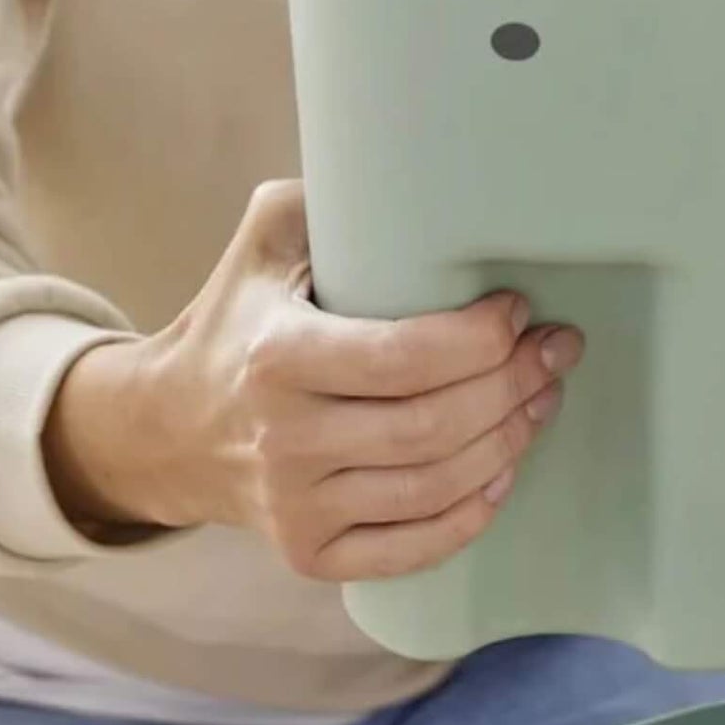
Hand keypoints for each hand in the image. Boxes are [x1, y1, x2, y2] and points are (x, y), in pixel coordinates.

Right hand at [43, 181, 581, 579]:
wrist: (169, 428)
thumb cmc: (235, 323)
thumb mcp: (262, 245)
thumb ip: (324, 199)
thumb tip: (412, 170)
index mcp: (278, 357)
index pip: (406, 358)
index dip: (481, 338)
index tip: (519, 309)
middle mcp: (285, 440)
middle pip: (433, 426)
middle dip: (514, 385)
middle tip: (556, 351)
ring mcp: (297, 506)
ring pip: (434, 486)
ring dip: (508, 442)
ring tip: (542, 399)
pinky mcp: (309, 554)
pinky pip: (412, 550)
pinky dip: (470, 515)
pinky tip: (502, 473)